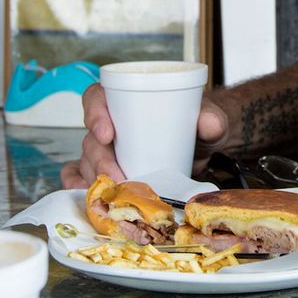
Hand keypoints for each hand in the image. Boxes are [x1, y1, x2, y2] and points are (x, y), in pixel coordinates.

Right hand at [59, 83, 231, 189]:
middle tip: (117, 175)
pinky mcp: (112, 170)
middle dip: (100, 159)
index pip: (96, 97)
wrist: (199, 147)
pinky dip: (86, 188)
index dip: (94, 113)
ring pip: (89, 162)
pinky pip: (88, 177)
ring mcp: (108, 150)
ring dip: (97, 179)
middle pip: (92, 138)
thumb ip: (212, 118)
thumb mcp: (207, 117)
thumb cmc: (194, 123)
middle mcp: (112, 123)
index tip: (106, 133)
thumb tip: (210, 124)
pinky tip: (94, 199)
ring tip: (115, 192)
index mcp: (125, 99)